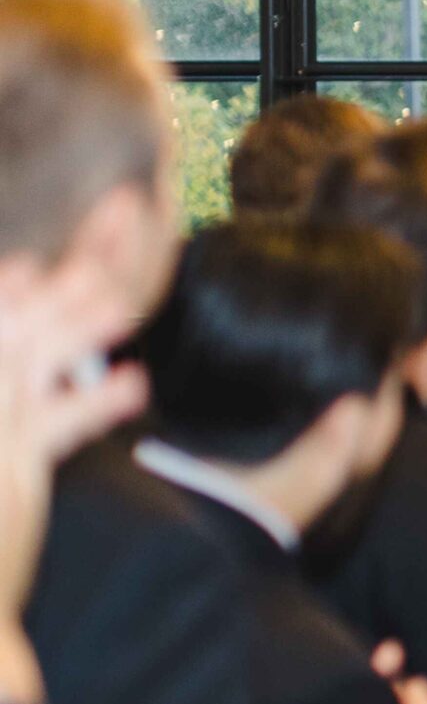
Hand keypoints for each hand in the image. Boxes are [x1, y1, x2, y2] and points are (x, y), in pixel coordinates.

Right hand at [0, 255, 150, 618]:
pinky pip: (56, 429)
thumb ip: (28, 408)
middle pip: (12, 328)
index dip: (12, 292)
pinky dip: (95, 403)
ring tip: (128, 298)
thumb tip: (49, 375)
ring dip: (80, 322)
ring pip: (29, 359)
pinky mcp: (7, 474)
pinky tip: (137, 382)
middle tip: (113, 229)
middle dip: (61, 278)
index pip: (2, 331)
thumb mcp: (7, 463)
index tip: (34, 260)